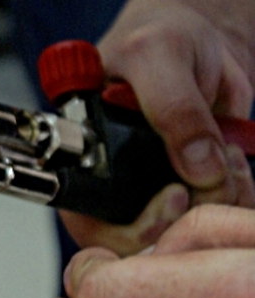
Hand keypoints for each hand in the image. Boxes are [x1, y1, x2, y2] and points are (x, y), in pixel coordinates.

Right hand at [60, 0, 254, 255]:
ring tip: (223, 153)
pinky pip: (216, 216)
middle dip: (186, 214)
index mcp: (82, 159)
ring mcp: (154, 189)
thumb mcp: (156, 56)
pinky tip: (234, 161)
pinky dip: (237, 195)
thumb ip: (170, 108)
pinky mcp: (193, 187)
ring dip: (219, 200)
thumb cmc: (159, 34)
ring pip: (183, 233)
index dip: (131, 229)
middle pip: (140, 240)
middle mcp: (115, 183)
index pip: (91, 224)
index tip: (172, 199)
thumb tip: (195, 167)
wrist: (203, 36)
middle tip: (208, 175)